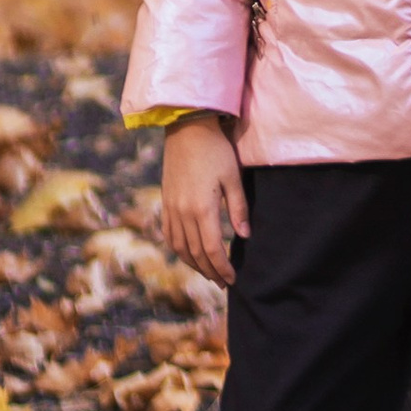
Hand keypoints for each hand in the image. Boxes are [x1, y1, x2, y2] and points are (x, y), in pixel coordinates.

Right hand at [158, 116, 248, 286]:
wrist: (187, 128)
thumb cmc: (215, 150)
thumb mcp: (233, 177)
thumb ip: (238, 209)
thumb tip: (245, 236)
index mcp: (202, 208)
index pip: (212, 249)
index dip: (222, 268)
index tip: (233, 278)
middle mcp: (183, 213)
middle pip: (195, 254)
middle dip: (210, 272)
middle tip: (223, 282)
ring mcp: (171, 208)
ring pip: (180, 248)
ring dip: (194, 265)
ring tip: (209, 273)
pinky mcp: (166, 201)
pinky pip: (169, 235)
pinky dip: (179, 250)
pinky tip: (188, 254)